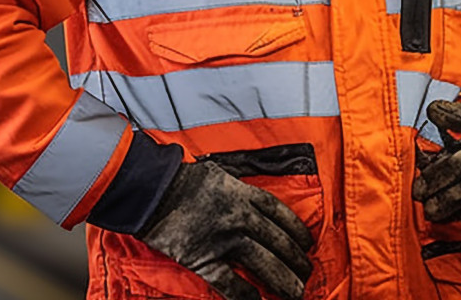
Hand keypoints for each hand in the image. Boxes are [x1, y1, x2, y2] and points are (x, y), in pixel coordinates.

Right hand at [141, 159, 312, 299]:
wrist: (153, 191)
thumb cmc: (184, 179)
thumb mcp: (221, 172)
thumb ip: (240, 183)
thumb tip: (254, 195)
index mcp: (244, 193)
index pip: (280, 213)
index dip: (297, 230)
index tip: (307, 243)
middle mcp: (239, 216)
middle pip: (277, 241)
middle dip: (296, 260)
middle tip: (306, 273)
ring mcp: (223, 239)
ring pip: (262, 263)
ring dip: (282, 281)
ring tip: (295, 293)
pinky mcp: (204, 260)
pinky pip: (230, 284)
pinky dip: (246, 297)